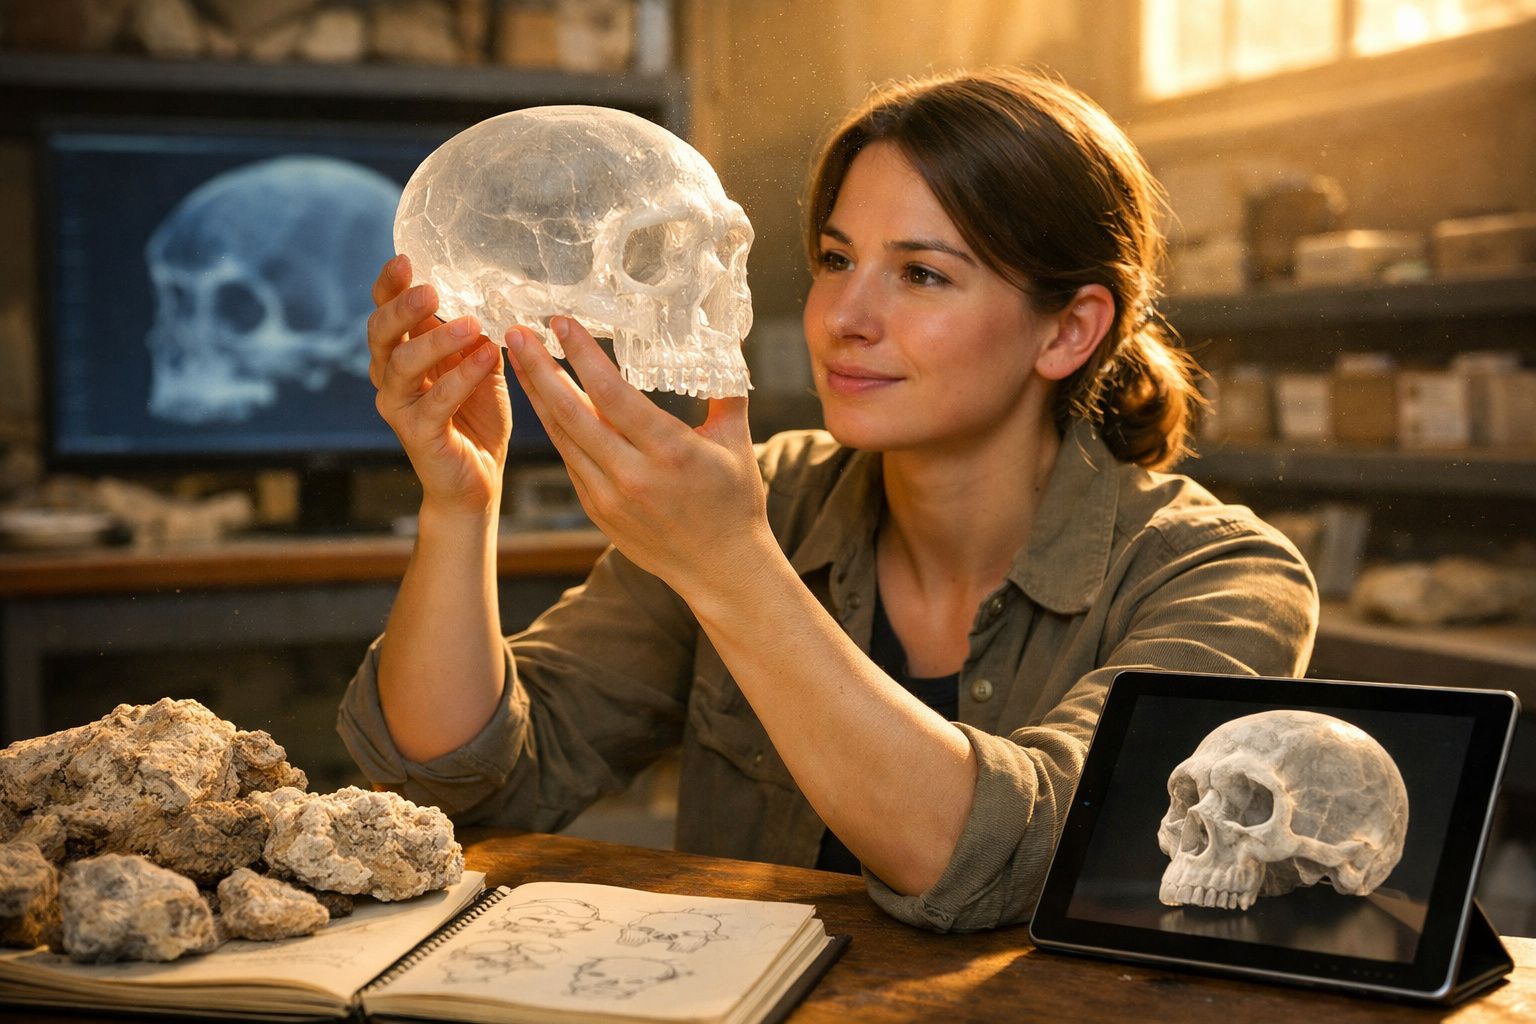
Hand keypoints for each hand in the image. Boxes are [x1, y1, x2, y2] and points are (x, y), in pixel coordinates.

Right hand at [367, 255, 510, 517]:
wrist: (477, 481)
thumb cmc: (476, 419)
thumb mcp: (480, 367)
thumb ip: (476, 337)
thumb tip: (489, 297)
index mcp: (402, 354)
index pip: (384, 311)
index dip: (389, 285)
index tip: (406, 259)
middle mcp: (390, 378)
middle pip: (380, 333)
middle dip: (402, 307)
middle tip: (431, 289)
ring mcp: (399, 407)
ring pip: (401, 365)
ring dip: (436, 340)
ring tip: (471, 324)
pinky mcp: (418, 435)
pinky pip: (435, 401)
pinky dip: (461, 377)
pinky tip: (487, 358)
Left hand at [505, 316, 771, 602]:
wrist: (720, 569)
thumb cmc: (734, 502)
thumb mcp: (737, 442)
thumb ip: (724, 392)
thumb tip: (720, 347)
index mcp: (669, 452)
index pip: (613, 395)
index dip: (583, 356)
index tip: (561, 323)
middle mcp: (632, 475)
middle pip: (571, 413)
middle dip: (539, 369)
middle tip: (517, 332)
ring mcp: (608, 497)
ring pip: (561, 436)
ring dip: (537, 395)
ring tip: (520, 359)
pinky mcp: (597, 511)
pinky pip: (569, 460)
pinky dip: (555, 427)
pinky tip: (544, 401)